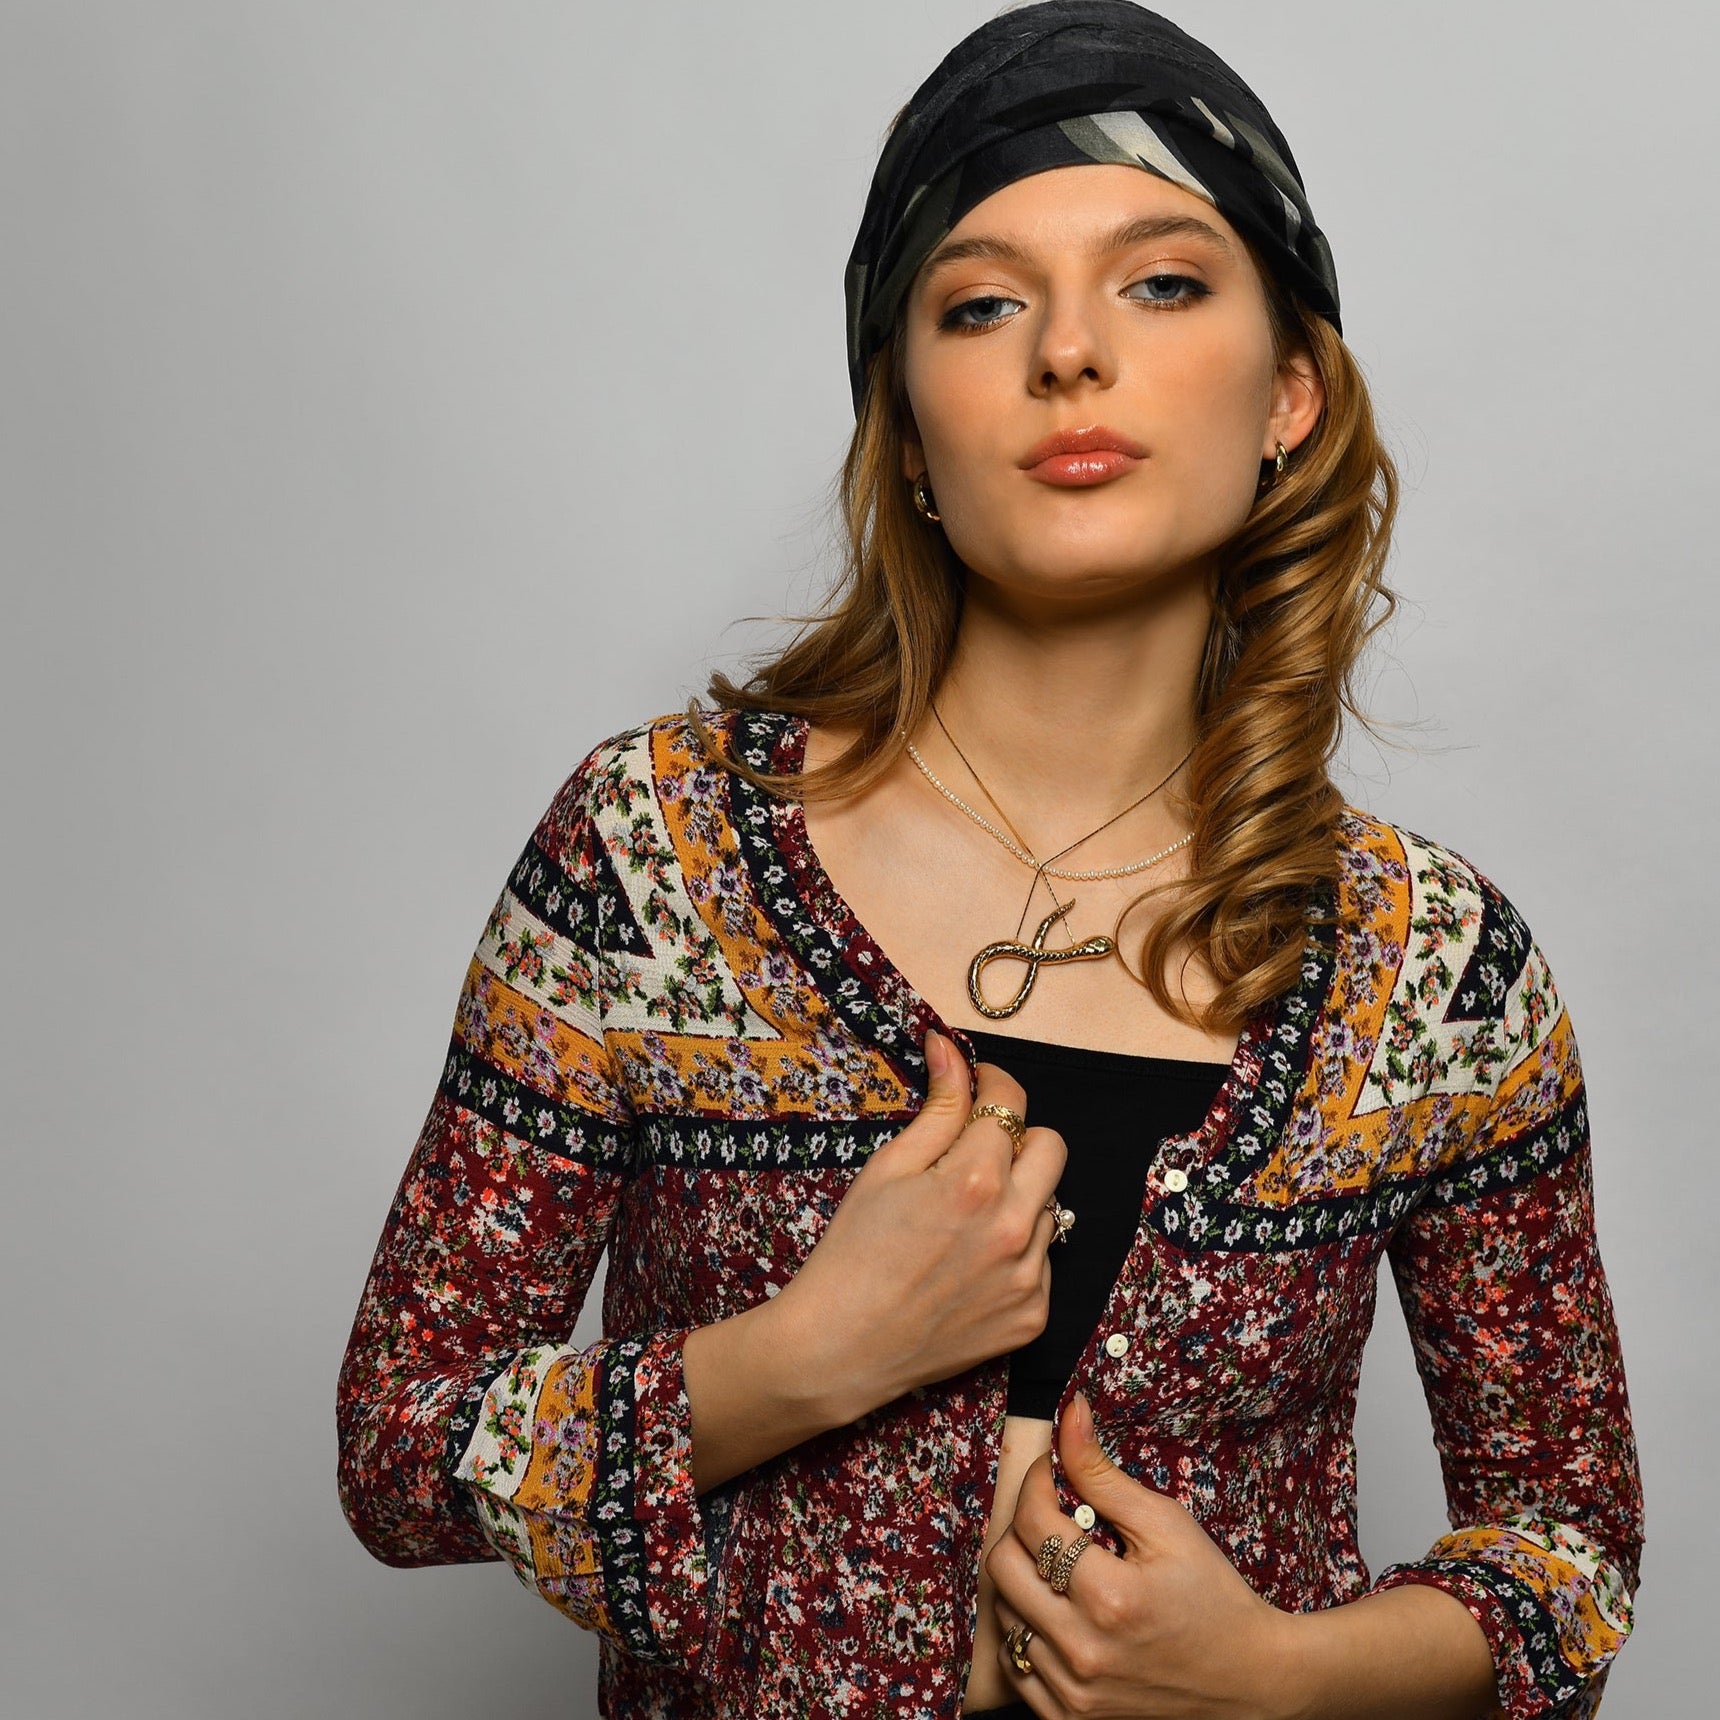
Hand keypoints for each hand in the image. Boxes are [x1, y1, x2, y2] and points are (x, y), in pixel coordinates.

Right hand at [777, 1030, 1067, 1416]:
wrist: (841, 1348)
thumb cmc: (853, 1252)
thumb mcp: (888, 1168)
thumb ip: (938, 1107)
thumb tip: (951, 1047)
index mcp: (977, 1181)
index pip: (1012, 1104)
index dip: (992, 1085)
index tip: (978, 1087)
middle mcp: (1015, 1226)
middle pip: (1051, 1148)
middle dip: (1017, 1140)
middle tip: (973, 1154)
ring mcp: (1030, 1276)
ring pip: (1048, 1205)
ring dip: (1017, 1198)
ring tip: (962, 1221)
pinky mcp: (1034, 1316)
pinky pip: (1043, 1260)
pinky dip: (1015, 1252)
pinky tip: (969, 1264)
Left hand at [986, 1391, 1294, 1719]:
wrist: (1249, 1680)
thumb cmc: (1214, 1596)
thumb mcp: (1166, 1524)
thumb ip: (1103, 1472)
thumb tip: (1068, 1412)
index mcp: (1111, 1598)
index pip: (1031, 1520)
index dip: (1037, 1480)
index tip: (1055, 1472)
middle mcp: (1083, 1651)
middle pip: (1002, 1565)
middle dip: (1021, 1527)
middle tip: (1053, 1516)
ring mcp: (1073, 1691)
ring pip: (1003, 1613)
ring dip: (1022, 1576)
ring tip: (1061, 1563)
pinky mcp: (1068, 1718)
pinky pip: (1014, 1663)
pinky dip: (1025, 1628)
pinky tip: (1058, 1610)